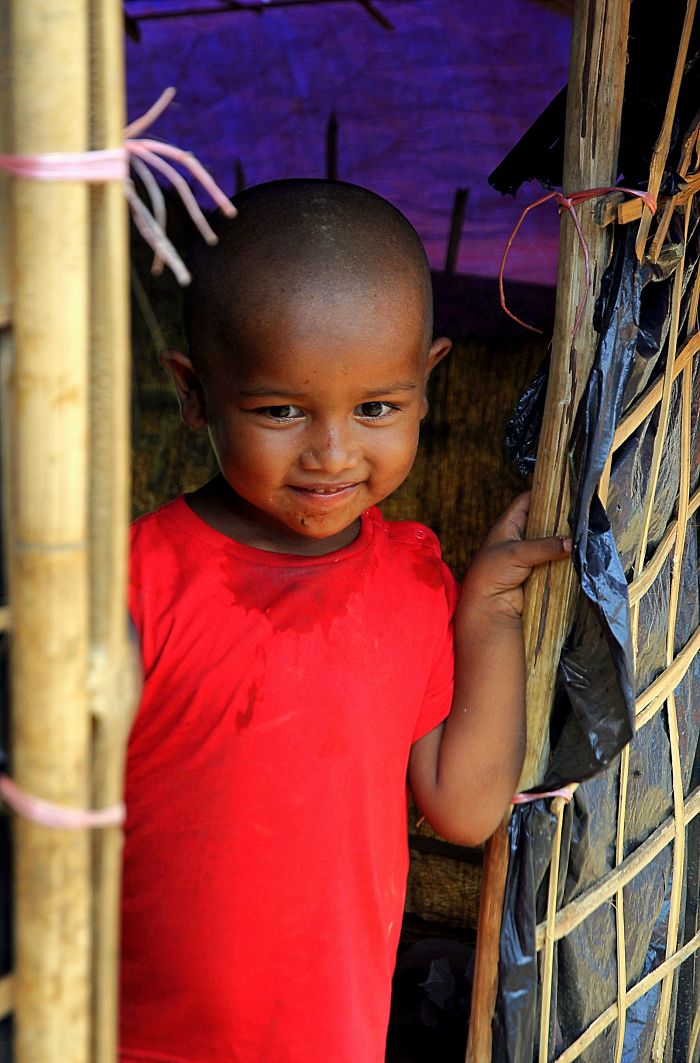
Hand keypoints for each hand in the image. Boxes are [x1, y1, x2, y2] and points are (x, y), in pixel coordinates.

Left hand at [461, 492, 571, 622]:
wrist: (489, 607)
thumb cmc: (491, 574)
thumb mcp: (516, 554)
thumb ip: (545, 546)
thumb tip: (571, 542)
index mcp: (509, 525)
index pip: (527, 500)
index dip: (544, 493)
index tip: (564, 489)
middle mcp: (521, 537)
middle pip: (544, 520)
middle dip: (560, 517)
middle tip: (582, 511)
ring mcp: (531, 554)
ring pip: (553, 540)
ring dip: (565, 539)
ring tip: (587, 529)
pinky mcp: (540, 571)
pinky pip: (557, 560)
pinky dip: (566, 557)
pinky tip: (580, 552)